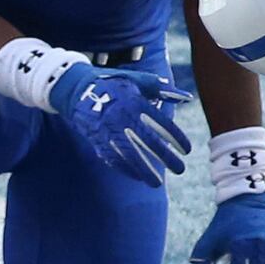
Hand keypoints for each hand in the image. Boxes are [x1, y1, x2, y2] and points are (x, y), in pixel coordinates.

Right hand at [49, 61, 194, 183]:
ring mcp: (108, 129)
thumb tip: (187, 97)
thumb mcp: (137, 81)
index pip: (160, 122)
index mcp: (136, 101)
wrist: (77, 89)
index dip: (175, 137)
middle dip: (164, 157)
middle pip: (147, 140)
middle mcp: (122, 116)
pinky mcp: (96, 139)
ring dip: (143, 169)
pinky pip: (111, 156)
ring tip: (157, 183)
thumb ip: (161, 89)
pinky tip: (137, 176)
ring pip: (128, 153)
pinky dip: (124, 168)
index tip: (187, 150)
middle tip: (180, 170)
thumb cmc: (114, 84)